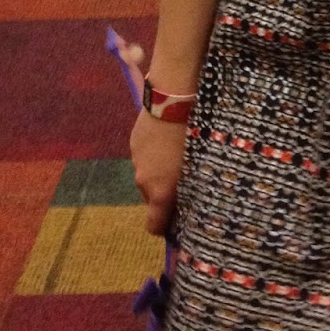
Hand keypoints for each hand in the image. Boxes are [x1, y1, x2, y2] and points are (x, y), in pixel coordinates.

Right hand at [131, 107, 187, 236]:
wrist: (172, 103)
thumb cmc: (192, 138)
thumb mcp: (196, 167)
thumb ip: (187, 190)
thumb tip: (186, 204)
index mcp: (160, 193)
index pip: (153, 225)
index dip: (163, 227)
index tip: (175, 222)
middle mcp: (143, 182)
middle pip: (152, 198)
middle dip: (165, 193)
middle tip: (183, 178)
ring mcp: (136, 161)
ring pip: (148, 175)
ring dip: (159, 172)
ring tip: (176, 154)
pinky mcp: (133, 143)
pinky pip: (144, 157)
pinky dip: (154, 155)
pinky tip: (167, 139)